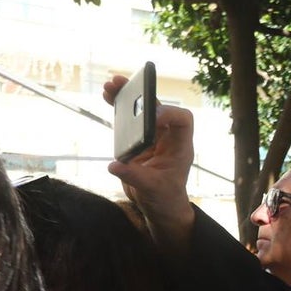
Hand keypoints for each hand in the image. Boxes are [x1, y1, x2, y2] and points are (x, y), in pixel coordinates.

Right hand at [103, 76, 195, 246]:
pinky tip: (108, 98)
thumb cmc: (165, 198)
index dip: (169, 113)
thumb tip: (115, 166)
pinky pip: (132, 121)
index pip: (183, 120)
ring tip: (110, 86)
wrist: (160, 206)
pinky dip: (121, 109)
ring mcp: (154, 138)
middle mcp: (169, 139)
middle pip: (159, 108)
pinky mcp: (140, 141)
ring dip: (128, 97)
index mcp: (180, 147)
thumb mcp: (152, 190)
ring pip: (143, 111)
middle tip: (121, 84)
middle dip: (141, 96)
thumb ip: (135, 177)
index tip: (150, 115)